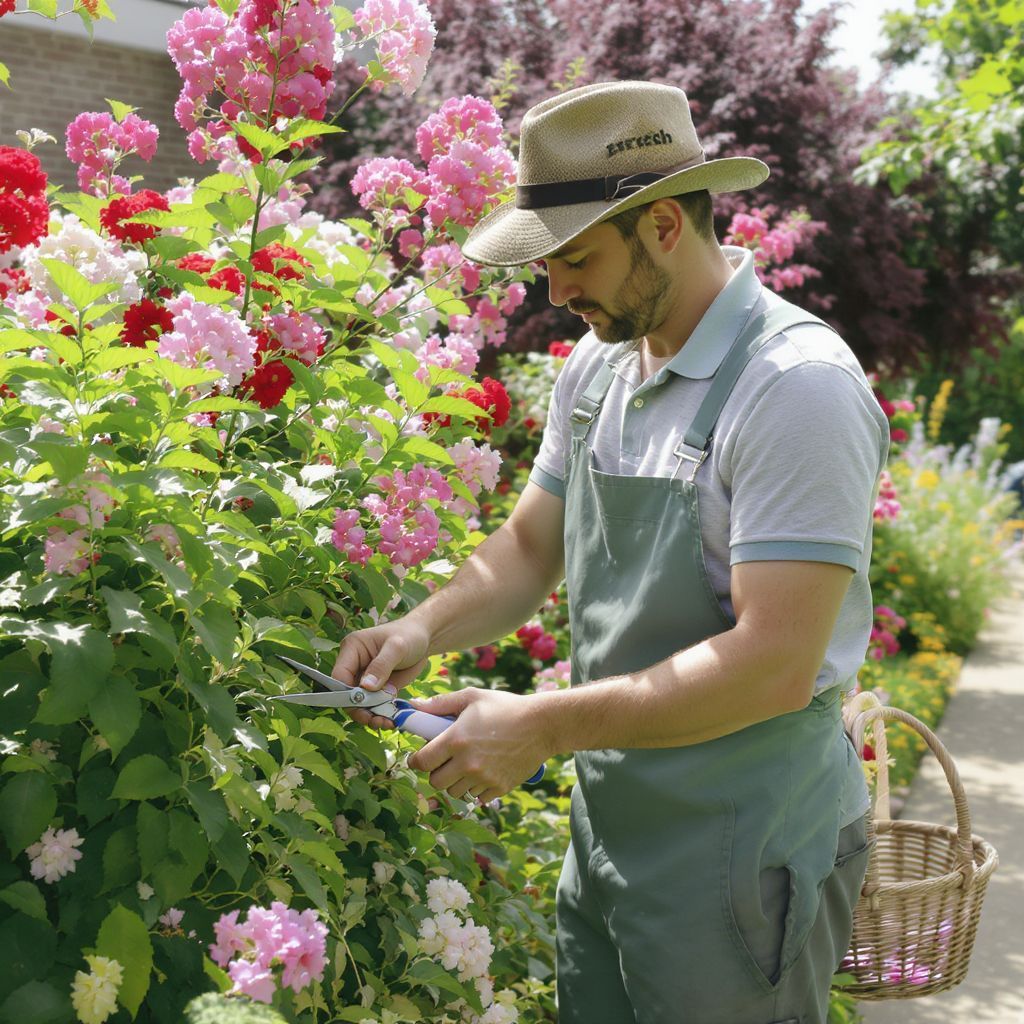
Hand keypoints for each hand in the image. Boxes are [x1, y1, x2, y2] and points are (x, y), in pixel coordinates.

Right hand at [332, 618, 430, 728]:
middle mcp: (354, 665)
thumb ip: (381, 666)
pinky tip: (391, 720)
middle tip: (377, 720)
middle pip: (347, 694)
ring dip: (371, 716)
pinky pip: (374, 705)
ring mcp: (364, 678)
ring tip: (386, 722)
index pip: (339, 676)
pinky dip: (381, 714)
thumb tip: (365, 686)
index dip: (347, 694)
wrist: (424, 639)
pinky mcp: (376, 688)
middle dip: (360, 709)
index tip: (364, 706)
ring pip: (360, 704)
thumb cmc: (409, 635)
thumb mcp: (397, 647)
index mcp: (352, 649)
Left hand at [407, 688, 549, 803]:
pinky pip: (477, 797)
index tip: (420, 757)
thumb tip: (413, 706)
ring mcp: (484, 778)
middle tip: (445, 760)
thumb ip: (440, 703)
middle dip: (437, 772)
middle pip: (436, 782)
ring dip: (456, 781)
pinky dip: (476, 788)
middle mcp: (467, 763)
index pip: (422, 762)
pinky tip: (484, 771)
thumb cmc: (505, 707)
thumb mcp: (472, 697)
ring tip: (467, 764)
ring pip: (455, 792)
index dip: (416, 760)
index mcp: (455, 740)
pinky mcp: (499, 788)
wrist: (542, 725)